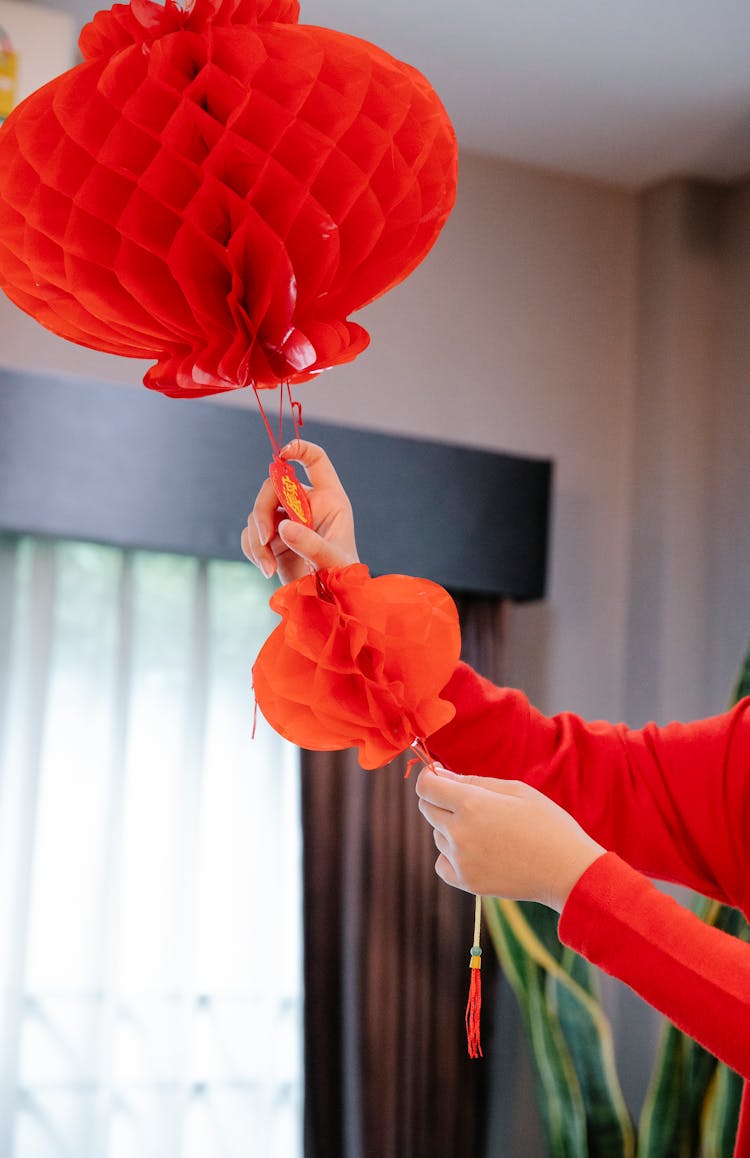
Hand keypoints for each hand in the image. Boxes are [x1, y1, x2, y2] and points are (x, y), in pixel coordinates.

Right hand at [242, 439, 359, 584]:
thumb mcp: (332, 561)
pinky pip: (250, 533)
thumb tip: (283, 528)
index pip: (316, 462)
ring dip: (257, 540)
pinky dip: (252, 550)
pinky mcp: (272, 538)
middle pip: (274, 486)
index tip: (284, 454)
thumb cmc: (341, 579)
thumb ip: (311, 544)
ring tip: (269, 569)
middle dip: (263, 511)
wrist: (330, 603)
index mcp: (329, 500)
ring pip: (258, 512)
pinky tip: (266, 570)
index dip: (300, 450)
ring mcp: (287, 520)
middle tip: (265, 539)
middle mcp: (307, 505)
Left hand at [416, 766, 605, 911]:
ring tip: (487, 831)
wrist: (567, 871)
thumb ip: (474, 781)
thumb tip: (442, 776)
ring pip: (437, 835)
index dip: (429, 777)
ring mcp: (461, 860)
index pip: (426, 786)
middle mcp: (459, 832)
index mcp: (471, 804)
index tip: (439, 776)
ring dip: (450, 828)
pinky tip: (476, 852)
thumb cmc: (547, 824)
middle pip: (427, 809)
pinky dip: (451, 856)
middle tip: (469, 802)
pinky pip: (442, 862)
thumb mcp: (516, 790)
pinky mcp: (466, 882)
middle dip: (440, 800)